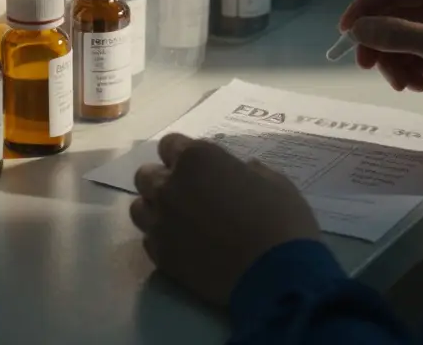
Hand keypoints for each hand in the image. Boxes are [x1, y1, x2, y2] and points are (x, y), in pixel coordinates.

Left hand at [130, 133, 319, 308]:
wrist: (276, 277)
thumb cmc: (281, 221)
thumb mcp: (274, 182)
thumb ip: (247, 171)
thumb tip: (241, 170)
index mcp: (197, 159)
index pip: (170, 145)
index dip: (183, 155)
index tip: (199, 168)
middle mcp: (169, 186)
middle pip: (147, 175)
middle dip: (164, 180)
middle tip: (188, 194)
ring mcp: (160, 222)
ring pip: (140, 206)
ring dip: (156, 208)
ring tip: (180, 220)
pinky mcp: (160, 254)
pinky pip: (149, 237)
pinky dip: (161, 237)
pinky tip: (183, 245)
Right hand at [340, 0, 422, 122]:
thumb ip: (397, 35)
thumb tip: (357, 29)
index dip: (364, 9)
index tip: (345, 34)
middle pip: (392, 18)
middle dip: (379, 43)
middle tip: (368, 67)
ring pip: (401, 41)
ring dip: (395, 62)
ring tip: (405, 84)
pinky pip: (415, 57)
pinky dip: (410, 71)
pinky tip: (418, 86)